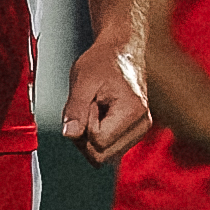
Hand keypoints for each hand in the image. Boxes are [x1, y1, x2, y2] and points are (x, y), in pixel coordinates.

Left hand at [61, 28, 154, 167]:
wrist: (120, 52)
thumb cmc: (103, 61)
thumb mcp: (83, 79)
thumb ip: (75, 109)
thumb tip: (69, 134)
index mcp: (133, 112)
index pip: (98, 141)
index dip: (85, 123)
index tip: (90, 101)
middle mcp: (141, 126)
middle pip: (100, 155)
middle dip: (85, 135)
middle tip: (89, 106)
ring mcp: (138, 132)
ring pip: (102, 156)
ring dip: (89, 137)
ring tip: (95, 109)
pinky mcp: (132, 135)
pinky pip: (106, 150)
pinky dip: (96, 137)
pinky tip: (99, 116)